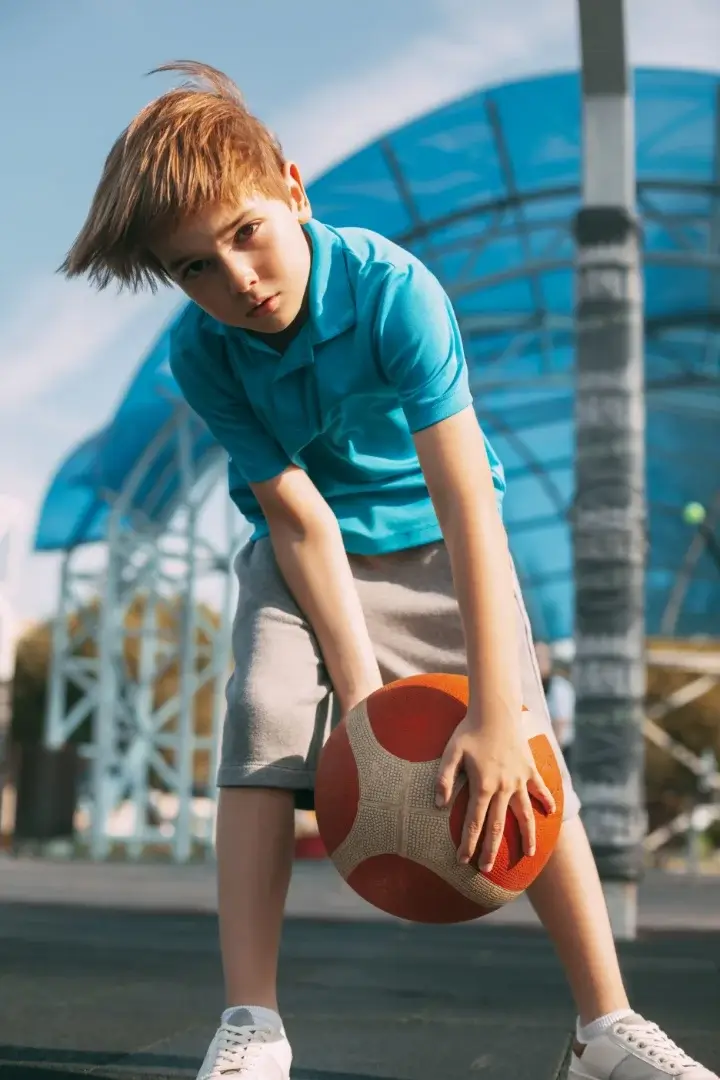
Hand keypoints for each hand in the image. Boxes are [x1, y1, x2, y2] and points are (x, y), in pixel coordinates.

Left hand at [434, 710, 555, 871]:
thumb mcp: (450, 752)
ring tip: (529, 854)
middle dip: (491, 849)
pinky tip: (550, 815)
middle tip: (485, 868)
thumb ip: (444, 778)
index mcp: (483, 785)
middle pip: (498, 825)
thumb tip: (438, 805)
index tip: (463, 860)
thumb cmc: (469, 730)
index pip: (474, 822)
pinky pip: (541, 790)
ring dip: (527, 836)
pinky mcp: (530, 769)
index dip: (468, 843)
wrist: (496, 710)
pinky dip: (547, 802)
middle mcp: (504, 787)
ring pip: (525, 814)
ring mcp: (520, 779)